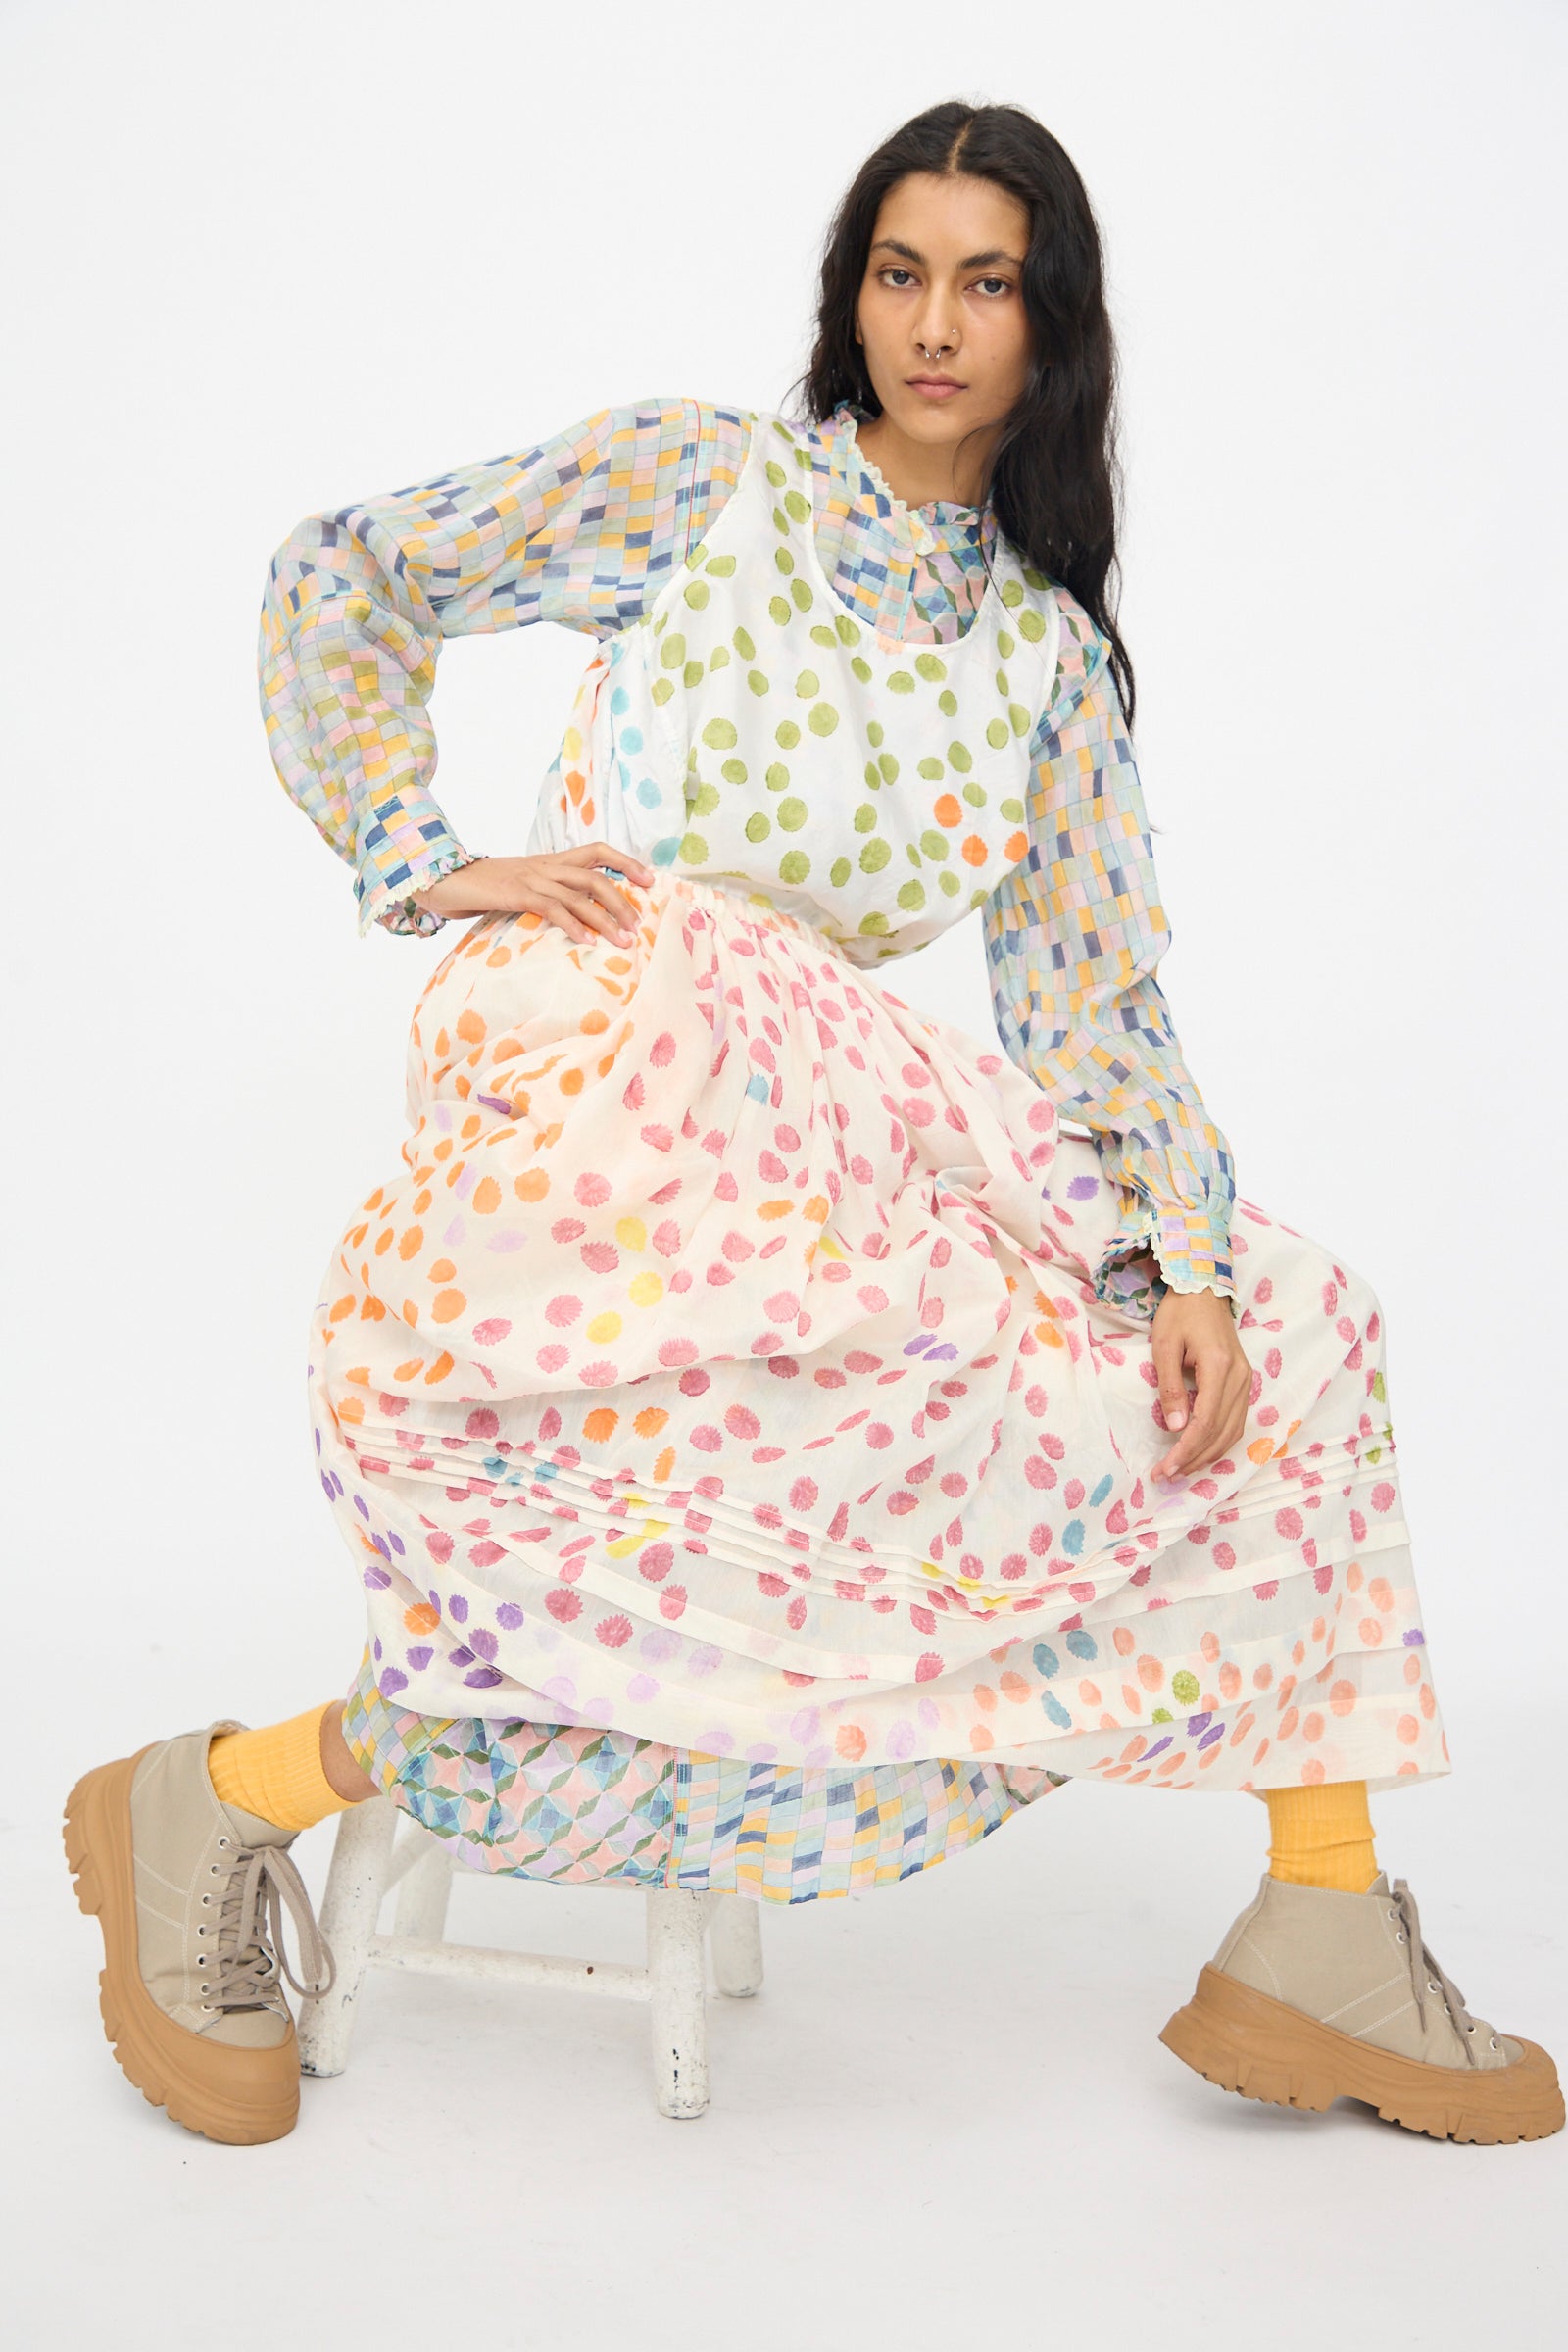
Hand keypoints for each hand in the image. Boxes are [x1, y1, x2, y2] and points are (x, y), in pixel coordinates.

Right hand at [413, 845, 655, 944]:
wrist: (444, 879)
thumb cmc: (484, 888)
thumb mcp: (522, 887)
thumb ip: (548, 895)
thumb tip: (576, 916)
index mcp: (551, 861)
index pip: (597, 851)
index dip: (625, 862)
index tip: (649, 880)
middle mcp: (547, 865)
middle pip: (597, 876)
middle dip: (623, 901)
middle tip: (639, 925)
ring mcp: (533, 878)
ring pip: (581, 894)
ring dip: (607, 919)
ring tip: (624, 941)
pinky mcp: (518, 893)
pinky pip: (553, 908)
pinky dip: (574, 925)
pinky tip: (588, 941)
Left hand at [1149, 1286, 1250, 1480]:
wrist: (1204, 1288)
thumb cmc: (1179, 1313)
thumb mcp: (1164, 1346)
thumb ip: (1171, 1388)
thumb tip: (1175, 1428)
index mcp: (1219, 1367)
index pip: (1205, 1422)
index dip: (1186, 1450)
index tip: (1165, 1468)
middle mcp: (1240, 1378)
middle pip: (1221, 1433)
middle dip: (1194, 1459)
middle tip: (1167, 1475)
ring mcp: (1246, 1380)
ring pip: (1233, 1431)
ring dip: (1208, 1455)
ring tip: (1181, 1469)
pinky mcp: (1245, 1381)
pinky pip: (1237, 1421)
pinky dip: (1220, 1441)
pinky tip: (1200, 1451)